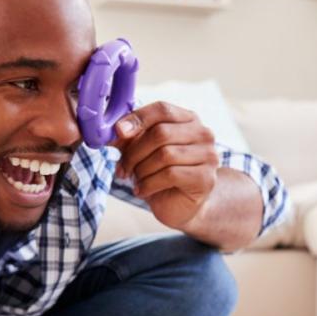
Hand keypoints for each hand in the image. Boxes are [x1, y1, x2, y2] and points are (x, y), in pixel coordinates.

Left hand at [111, 101, 220, 229]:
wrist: (177, 205)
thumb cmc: (159, 174)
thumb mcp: (139, 150)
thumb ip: (127, 137)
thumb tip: (108, 130)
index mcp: (188, 119)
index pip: (162, 109)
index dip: (138, 118)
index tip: (118, 131)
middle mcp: (203, 134)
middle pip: (161, 133)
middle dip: (134, 152)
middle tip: (122, 169)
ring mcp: (208, 156)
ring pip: (165, 155)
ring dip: (141, 170)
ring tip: (135, 181)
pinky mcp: (206, 179)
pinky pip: (170, 174)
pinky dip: (149, 184)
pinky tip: (142, 190)